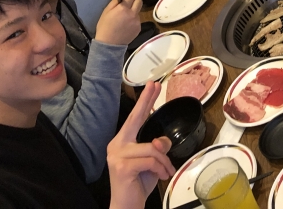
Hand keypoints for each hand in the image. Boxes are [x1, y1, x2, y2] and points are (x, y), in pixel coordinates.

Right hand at [94, 0, 141, 45]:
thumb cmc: (105, 27)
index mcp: (123, 8)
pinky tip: (126, 26)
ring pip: (138, 11)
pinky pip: (138, 20)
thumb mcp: (106, 11)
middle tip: (127, 8)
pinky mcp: (139, 28)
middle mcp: (132, 13)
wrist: (109, 44)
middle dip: (133, 2)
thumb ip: (115, 1)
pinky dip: (133, 21)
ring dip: (133, 12)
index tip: (123, 2)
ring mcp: (137, 21)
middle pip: (139, 1)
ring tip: (125, 19)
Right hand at [107, 82, 175, 208]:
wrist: (127, 207)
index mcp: (123, 142)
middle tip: (155, 86)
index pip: (135, 118)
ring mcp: (117, 155)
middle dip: (146, 101)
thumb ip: (157, 148)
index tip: (152, 86)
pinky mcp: (122, 166)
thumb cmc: (138, 184)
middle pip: (135, 119)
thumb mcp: (152, 163)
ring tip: (165, 172)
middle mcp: (117, 145)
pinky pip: (151, 160)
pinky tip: (159, 176)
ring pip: (152, 148)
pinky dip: (160, 168)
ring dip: (164, 162)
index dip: (144, 101)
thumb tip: (162, 140)